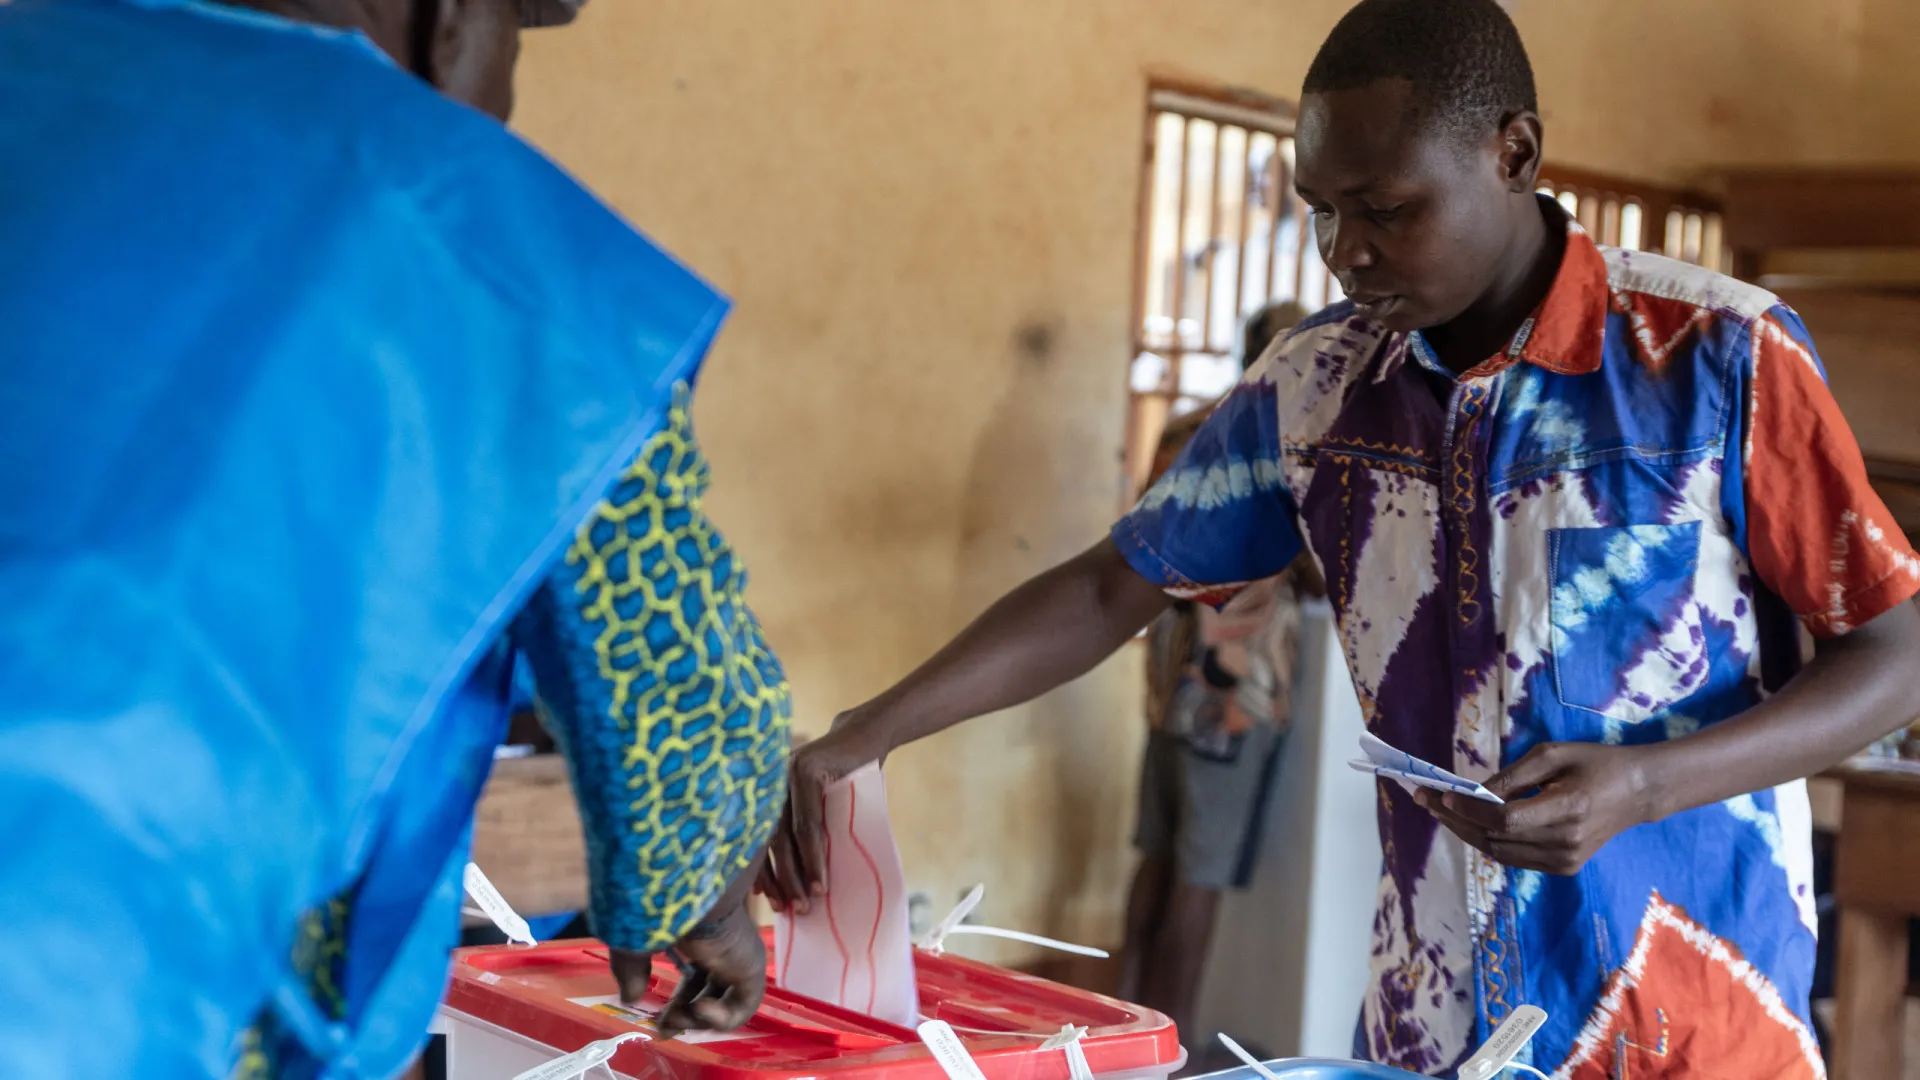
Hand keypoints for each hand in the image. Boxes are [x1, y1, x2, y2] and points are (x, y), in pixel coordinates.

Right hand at [605, 897, 767, 1035]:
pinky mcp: (752, 968)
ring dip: (698, 1020)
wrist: (681, 894)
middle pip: (710, 991)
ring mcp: (740, 959)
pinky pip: (743, 1006)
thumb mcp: (634, 943)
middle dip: (685, 1015)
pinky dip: (721, 1018)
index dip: (679, 1001)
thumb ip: (632, 970)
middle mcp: (724, 948)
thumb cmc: (655, 909)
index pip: (696, 976)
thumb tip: (629, 998)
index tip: (657, 1021)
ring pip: (726, 1003)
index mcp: (700, 938)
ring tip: (675, 1018)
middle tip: (663, 1029)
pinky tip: (699, 1008)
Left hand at [755, 716, 885, 912]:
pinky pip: (807, 823)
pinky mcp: (805, 771)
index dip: (760, 872)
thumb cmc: (843, 777)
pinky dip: (814, 855)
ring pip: (785, 836)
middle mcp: (767, 784)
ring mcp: (783, 775)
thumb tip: (798, 879)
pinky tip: (820, 878)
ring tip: (808, 901)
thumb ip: (804, 830)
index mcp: (764, 794)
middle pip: (766, 841)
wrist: (865, 737)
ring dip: (797, 873)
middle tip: (791, 909)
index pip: (755, 839)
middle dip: (778, 879)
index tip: (768, 901)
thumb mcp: (819, 805)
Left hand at [1412, 742, 1657, 875]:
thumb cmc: (1595, 763)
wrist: (1637, 792)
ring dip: (1466, 832)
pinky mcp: (1563, 868)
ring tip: (1440, 810)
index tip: (1441, 793)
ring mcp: (1564, 861)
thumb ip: (1512, 777)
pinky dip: (1489, 841)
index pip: (1505, 819)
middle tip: (1425, 800)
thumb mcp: (1552, 756)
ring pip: (1499, 853)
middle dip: (1456, 819)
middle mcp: (1565, 843)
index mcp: (1567, 810)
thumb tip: (1472, 793)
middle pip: (1496, 839)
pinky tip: (1470, 823)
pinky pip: (1513, 858)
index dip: (1469, 809)